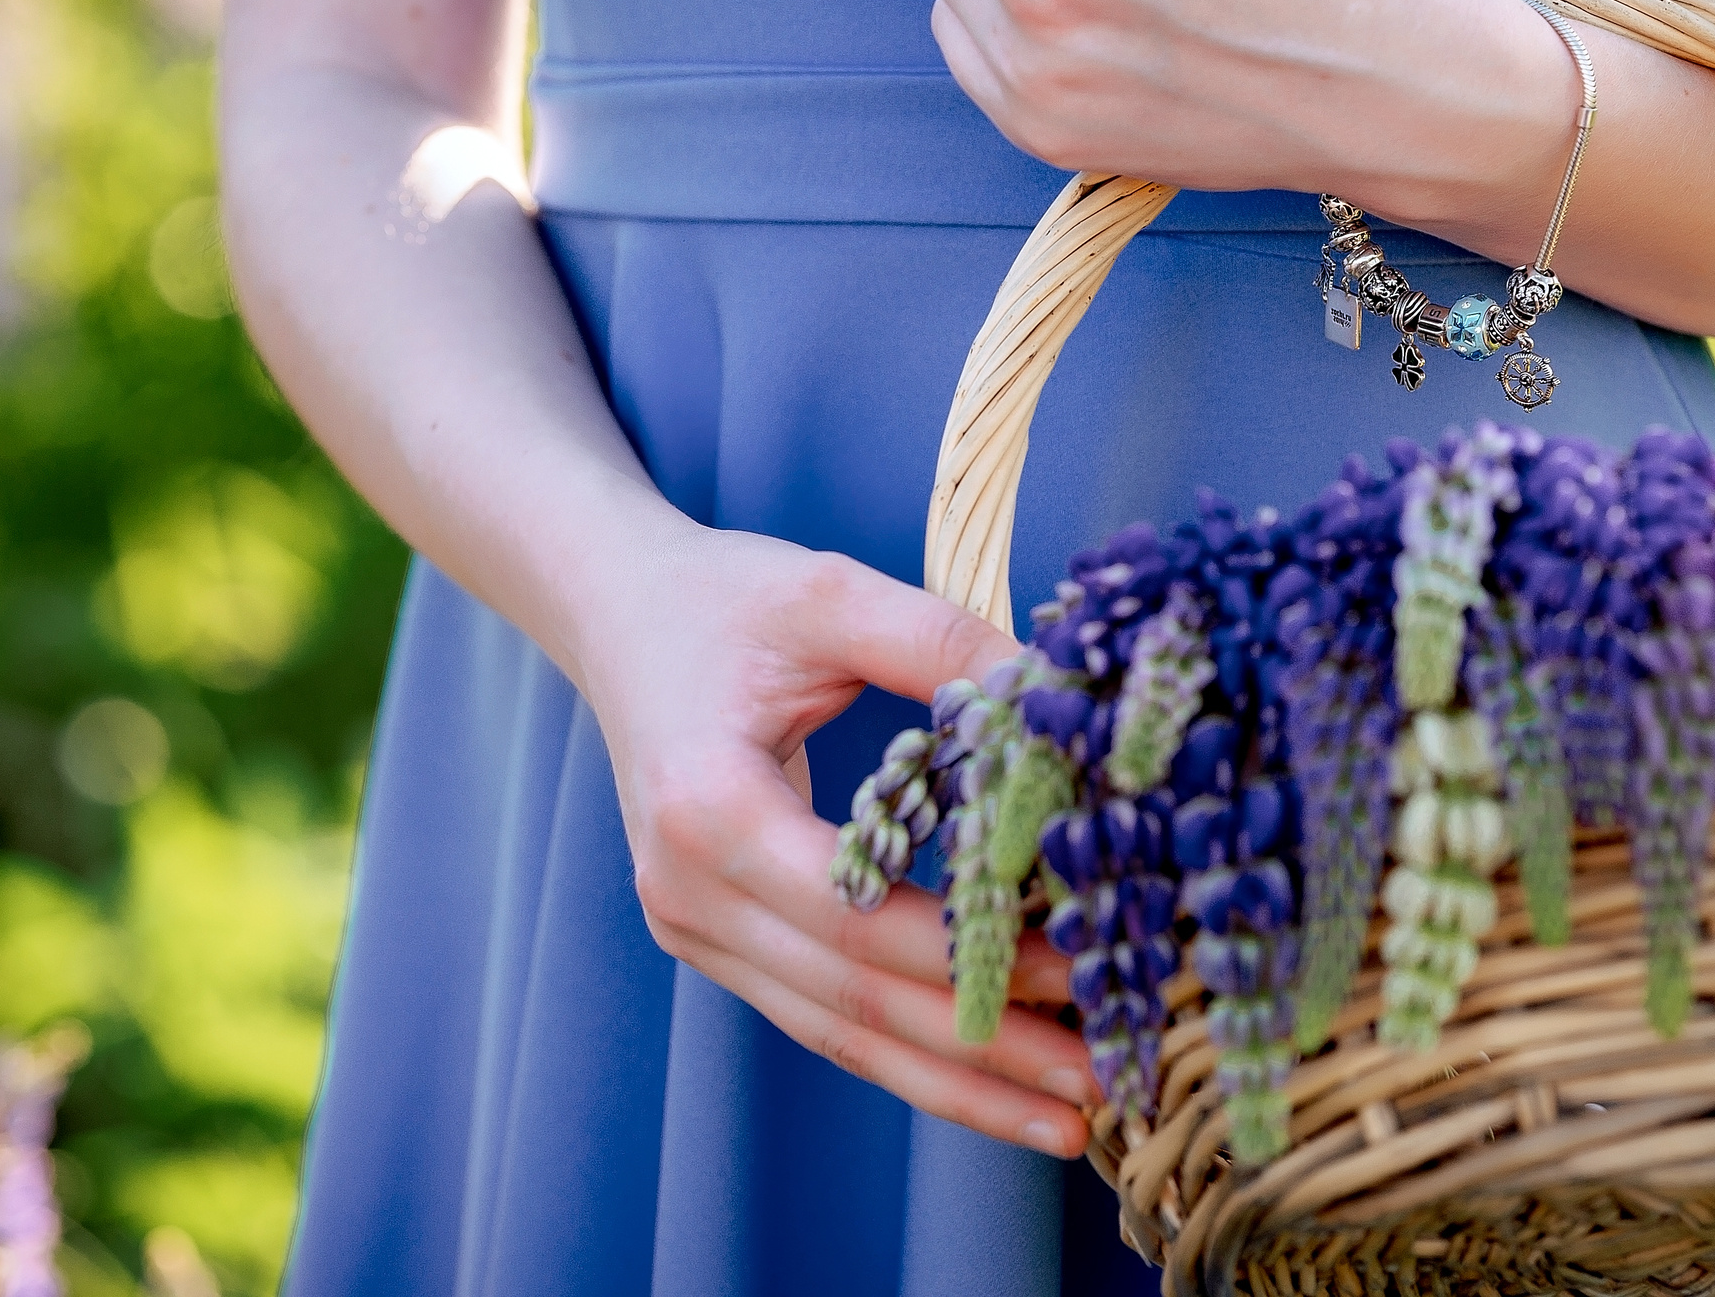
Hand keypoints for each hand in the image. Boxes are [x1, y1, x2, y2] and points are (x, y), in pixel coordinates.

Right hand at [573, 522, 1099, 1156]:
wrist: (615, 612)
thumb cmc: (723, 599)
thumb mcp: (831, 593)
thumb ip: (940, 644)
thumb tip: (1062, 702)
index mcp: (707, 808)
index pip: (851, 916)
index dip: (965, 956)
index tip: (1077, 971)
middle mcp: (686, 889)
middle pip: (850, 1000)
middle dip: (982, 1051)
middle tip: (1098, 1087)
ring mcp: (690, 926)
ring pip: (835, 1031)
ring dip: (954, 1082)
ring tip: (1066, 1120)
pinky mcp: (711, 939)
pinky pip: (820, 1012)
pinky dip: (908, 1048)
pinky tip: (992, 1076)